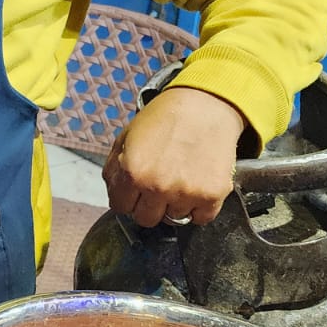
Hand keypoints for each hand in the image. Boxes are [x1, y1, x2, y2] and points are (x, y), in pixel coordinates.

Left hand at [102, 86, 244, 227]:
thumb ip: (114, 168)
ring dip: (175, 204)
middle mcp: (158, 186)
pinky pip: (201, 218)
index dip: (127, 198)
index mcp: (133, 171)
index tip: (136, 191)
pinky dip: (199, 207)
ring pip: (174, 219)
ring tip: (179, 179)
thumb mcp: (126, 137)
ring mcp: (186, 193)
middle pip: (146, 219)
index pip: (120, 207)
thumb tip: (114, 194)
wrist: (204, 106)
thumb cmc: (164, 119)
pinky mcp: (211, 195)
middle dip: (148, 205)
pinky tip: (196, 186)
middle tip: (158, 186)